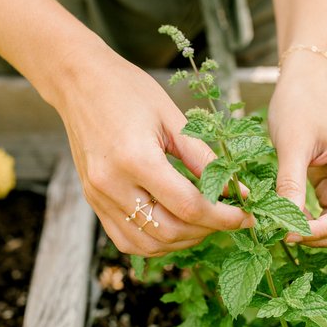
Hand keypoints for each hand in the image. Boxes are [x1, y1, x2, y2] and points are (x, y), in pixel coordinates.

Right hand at [55, 52, 253, 256]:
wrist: (79, 82)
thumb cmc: (128, 90)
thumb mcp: (172, 117)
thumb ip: (203, 158)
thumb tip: (237, 190)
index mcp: (136, 160)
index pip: (189, 206)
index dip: (224, 216)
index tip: (247, 214)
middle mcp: (113, 185)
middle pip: (169, 231)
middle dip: (208, 230)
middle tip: (230, 217)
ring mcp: (99, 197)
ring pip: (148, 244)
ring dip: (183, 241)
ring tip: (204, 223)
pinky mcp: (93, 201)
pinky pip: (126, 239)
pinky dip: (155, 242)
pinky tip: (175, 226)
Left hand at [268, 53, 326, 246]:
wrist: (304, 82)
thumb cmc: (300, 104)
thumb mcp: (291, 144)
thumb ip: (290, 185)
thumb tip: (285, 224)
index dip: (323, 231)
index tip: (290, 235)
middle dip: (324, 237)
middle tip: (285, 238)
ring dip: (320, 233)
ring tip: (285, 228)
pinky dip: (314, 222)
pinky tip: (291, 218)